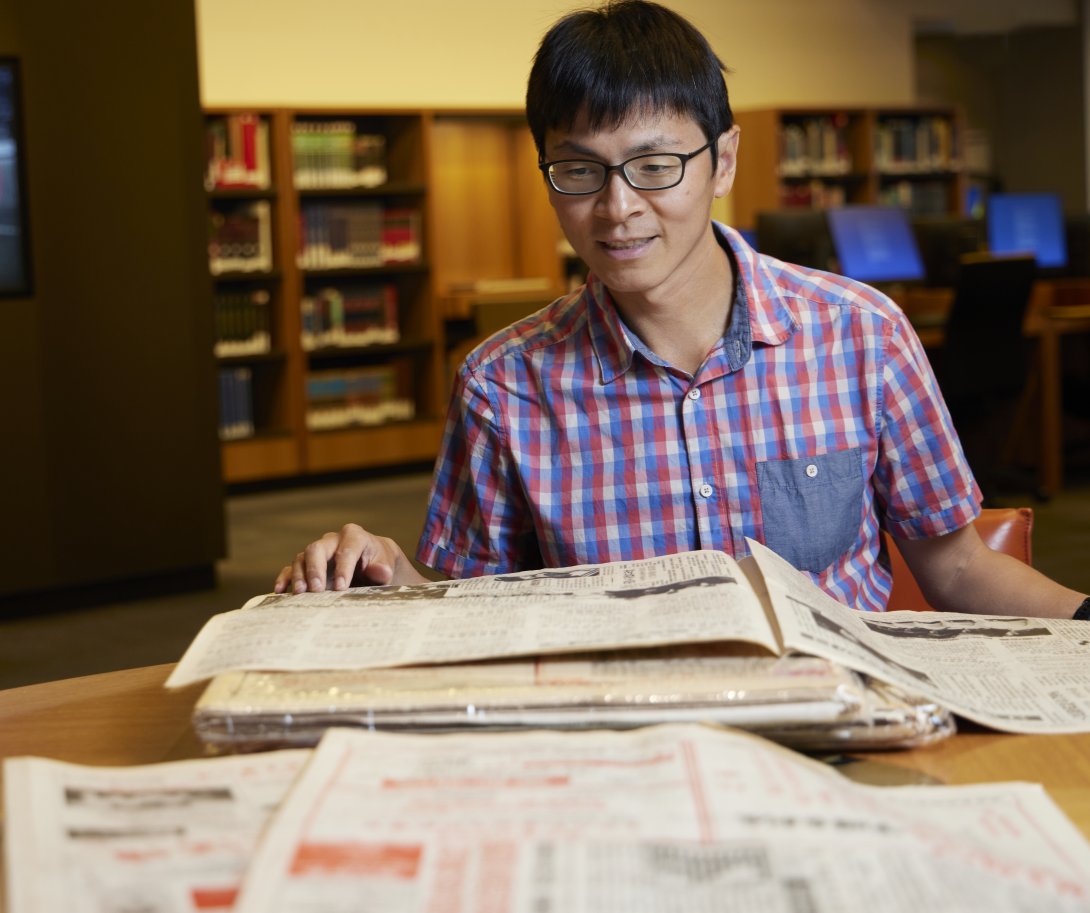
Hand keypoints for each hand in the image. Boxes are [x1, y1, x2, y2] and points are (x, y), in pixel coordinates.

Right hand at [273, 524, 424, 593]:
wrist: (374, 563)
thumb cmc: (381, 564)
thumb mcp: (386, 566)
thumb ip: (383, 568)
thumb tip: (380, 571)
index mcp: (354, 536)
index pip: (346, 550)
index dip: (343, 568)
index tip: (342, 587)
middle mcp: (332, 540)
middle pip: (317, 549)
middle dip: (315, 569)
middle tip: (317, 590)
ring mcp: (318, 552)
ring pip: (302, 558)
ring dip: (300, 576)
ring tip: (300, 593)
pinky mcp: (308, 565)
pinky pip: (292, 568)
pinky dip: (286, 578)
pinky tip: (280, 591)